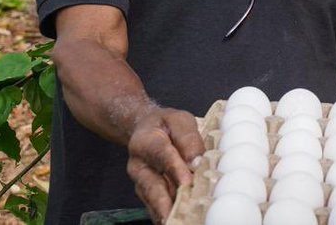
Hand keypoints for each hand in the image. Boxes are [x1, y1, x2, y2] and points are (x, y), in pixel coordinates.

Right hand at [126, 107, 203, 222]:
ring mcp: (140, 182)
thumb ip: (188, 139)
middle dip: (166, 203)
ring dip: (167, 212)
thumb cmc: (167, 124)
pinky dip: (166, 214)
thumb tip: (197, 162)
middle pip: (152, 186)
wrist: (145, 129)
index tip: (186, 183)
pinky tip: (179, 220)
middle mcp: (138, 166)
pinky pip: (155, 206)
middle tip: (178, 215)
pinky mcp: (146, 193)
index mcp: (145, 142)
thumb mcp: (180, 121)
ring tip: (182, 221)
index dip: (174, 170)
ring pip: (153, 200)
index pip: (162, 156)